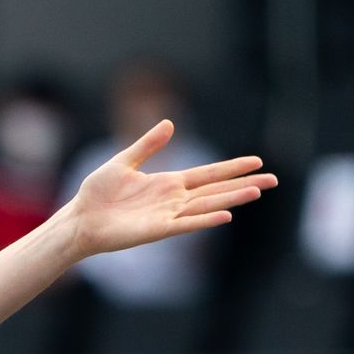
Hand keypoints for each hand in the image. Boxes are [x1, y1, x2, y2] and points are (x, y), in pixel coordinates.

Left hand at [65, 119, 276, 257]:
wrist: (80, 219)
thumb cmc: (97, 194)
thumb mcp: (123, 161)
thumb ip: (148, 145)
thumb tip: (171, 123)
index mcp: (168, 183)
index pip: (208, 174)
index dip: (231, 168)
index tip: (256, 161)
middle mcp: (173, 200)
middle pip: (216, 190)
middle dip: (244, 184)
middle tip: (273, 179)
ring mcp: (167, 215)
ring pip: (208, 205)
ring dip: (232, 199)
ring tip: (257, 192)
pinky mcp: (157, 230)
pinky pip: (186, 224)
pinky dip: (205, 219)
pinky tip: (226, 215)